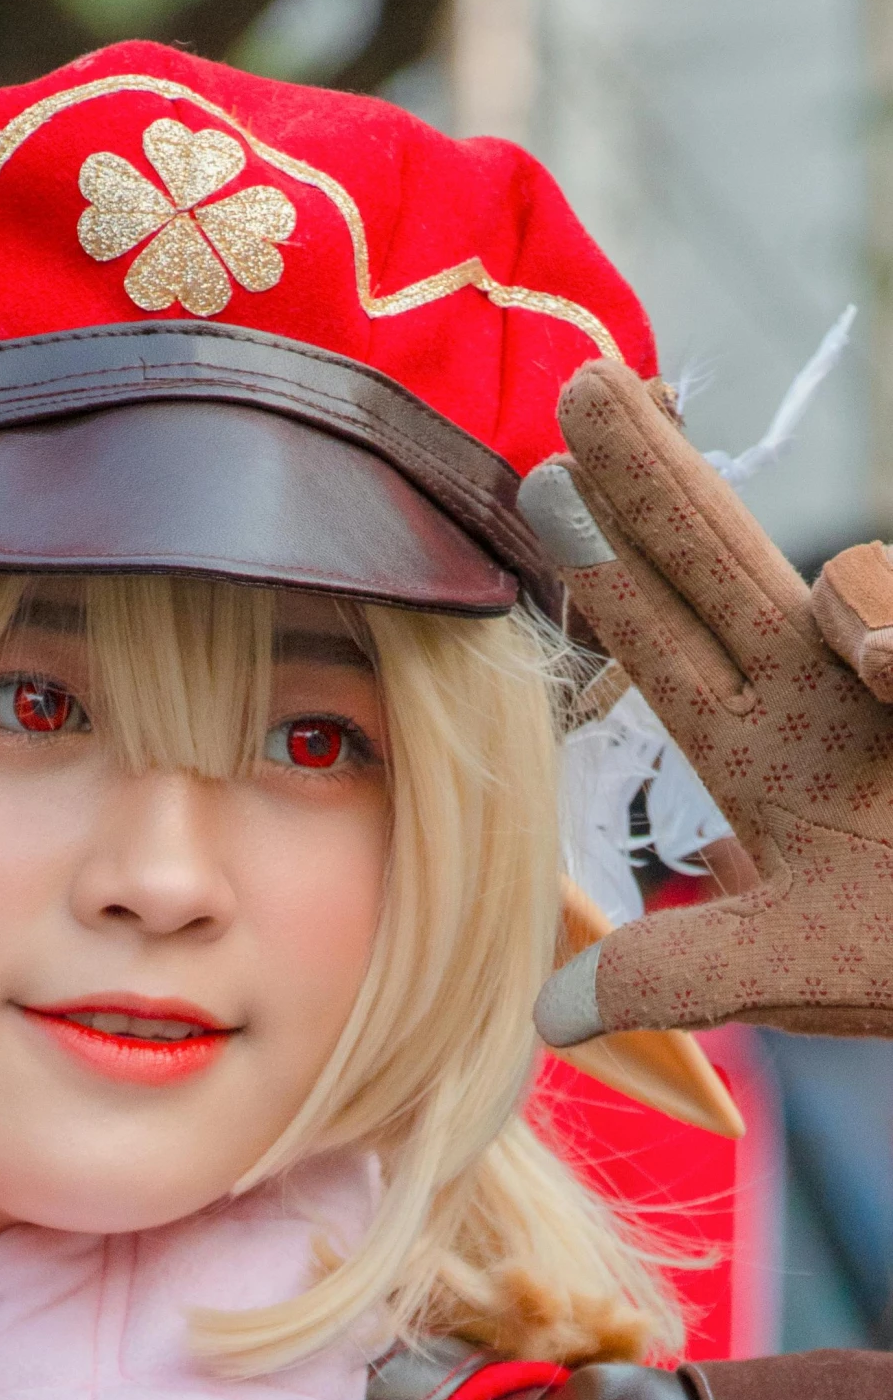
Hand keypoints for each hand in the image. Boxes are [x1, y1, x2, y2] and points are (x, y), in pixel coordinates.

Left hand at [519, 357, 892, 1043]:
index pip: (670, 642)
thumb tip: (548, 1014)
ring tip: (873, 667)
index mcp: (769, 751)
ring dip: (855, 599)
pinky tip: (891, 674)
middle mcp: (832, 691)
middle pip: (726, 559)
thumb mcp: (798, 973)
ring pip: (858, 582)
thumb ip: (686, 973)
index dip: (610, 570)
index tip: (541, 484)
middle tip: (587, 385)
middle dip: (657, 477)